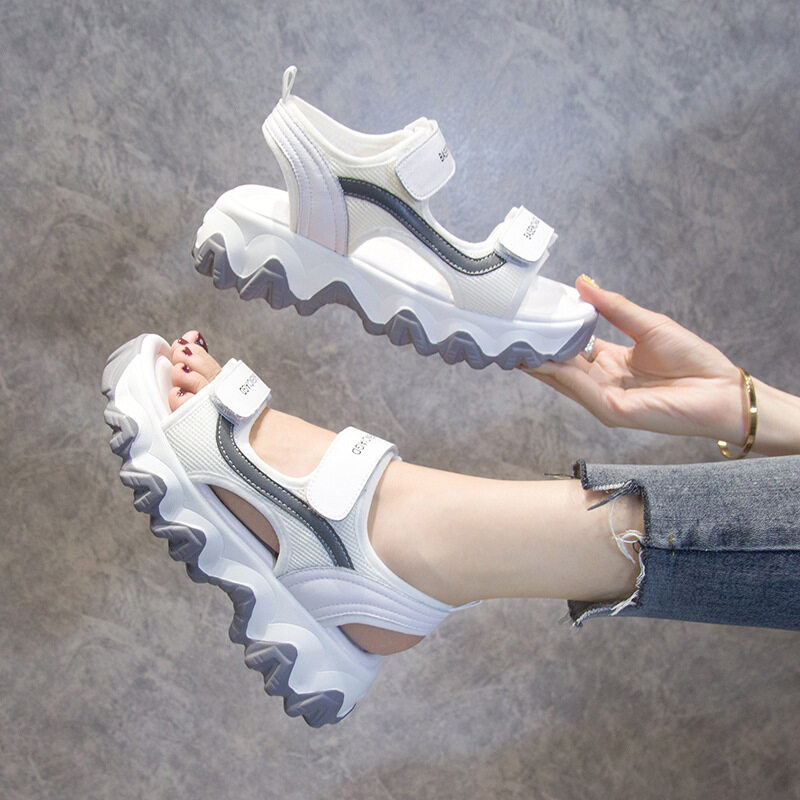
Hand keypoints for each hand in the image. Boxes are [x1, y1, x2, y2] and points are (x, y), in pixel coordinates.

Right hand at [522, 276, 746, 442]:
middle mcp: (602, 383)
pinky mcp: (613, 410)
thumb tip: (583, 283)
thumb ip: (613, 307)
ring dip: (537, 361)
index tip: (528, 316)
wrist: (721, 392)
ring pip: (562, 378)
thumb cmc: (694, 362)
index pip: (570, 349)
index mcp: (610, 363)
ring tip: (513, 342)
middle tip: (506, 330)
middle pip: (559, 366)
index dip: (549, 333)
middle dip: (534, 349)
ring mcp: (604, 400)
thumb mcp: (648, 324)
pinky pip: (580, 387)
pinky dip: (559, 373)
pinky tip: (542, 358)